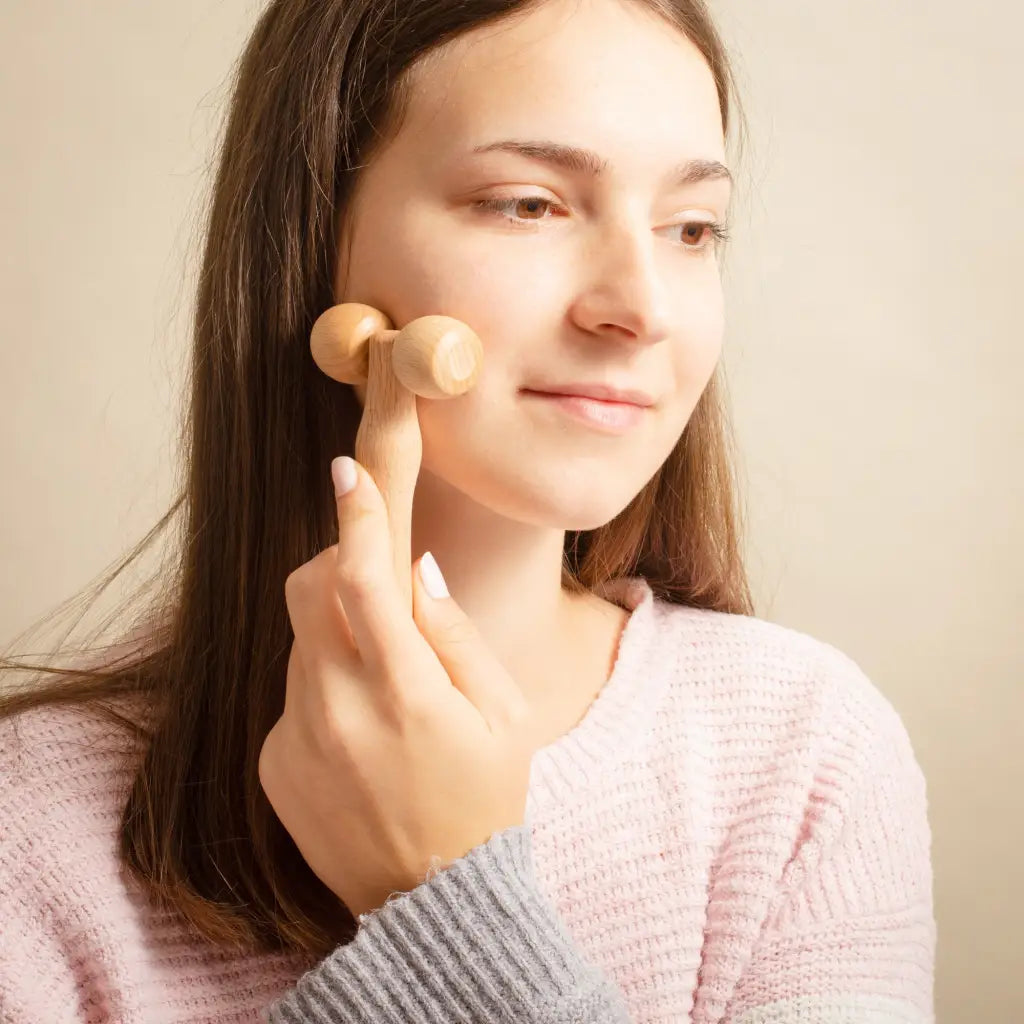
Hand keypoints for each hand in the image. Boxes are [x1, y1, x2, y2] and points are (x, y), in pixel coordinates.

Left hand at [258, 456, 534, 920]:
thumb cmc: (484, 798)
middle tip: (380, 589)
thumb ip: (457, 635)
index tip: (347, 470)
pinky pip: (294, 691)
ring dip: (338, 633)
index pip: (366, 580)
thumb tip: (419, 571)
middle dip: (340, 564)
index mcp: (407, 692)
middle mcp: (338, 709)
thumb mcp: (503, 715)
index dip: (358, 517)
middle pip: (310, 590)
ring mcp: (298, 738)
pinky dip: (325, 686)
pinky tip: (361, 735)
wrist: (431, 901)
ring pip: (302, 639)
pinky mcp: (274, 761)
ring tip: (385, 686)